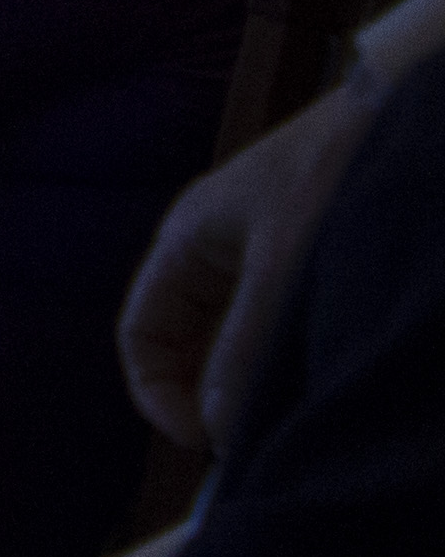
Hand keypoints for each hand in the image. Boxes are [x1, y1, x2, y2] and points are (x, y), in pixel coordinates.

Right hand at [122, 82, 375, 452]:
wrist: (414, 112)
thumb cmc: (337, 172)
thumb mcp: (284, 267)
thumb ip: (245, 348)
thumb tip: (221, 429)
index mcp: (188, 241)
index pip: (142, 334)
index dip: (157, 394)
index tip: (205, 442)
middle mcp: (221, 251)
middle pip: (191, 345)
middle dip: (215, 397)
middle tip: (262, 444)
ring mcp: (270, 256)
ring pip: (245, 341)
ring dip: (263, 383)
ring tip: (302, 419)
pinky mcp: (318, 262)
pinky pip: (291, 329)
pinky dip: (301, 364)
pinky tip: (334, 382)